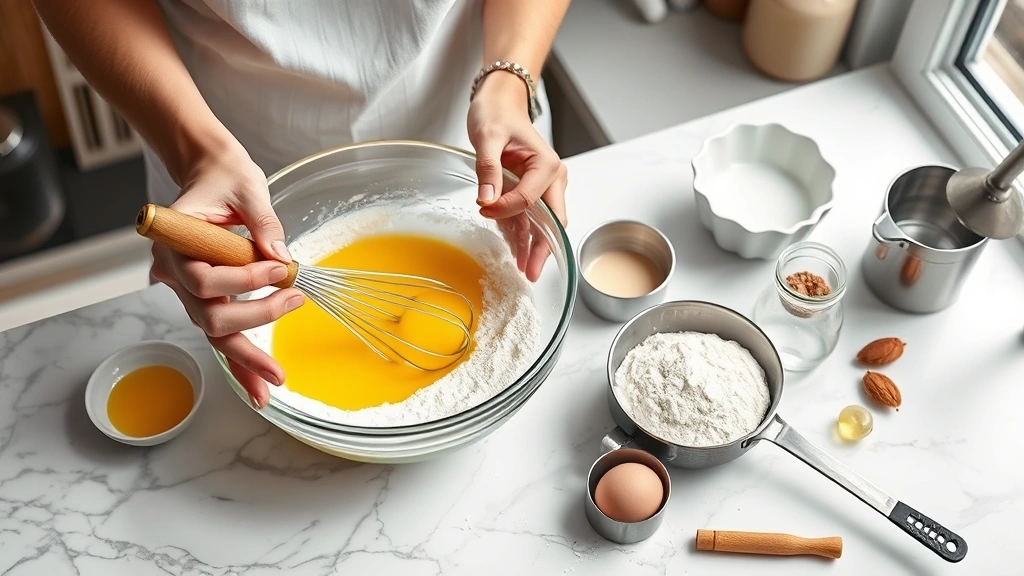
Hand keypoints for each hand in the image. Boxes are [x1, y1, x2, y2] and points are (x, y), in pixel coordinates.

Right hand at [149, 142, 303, 408]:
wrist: (210, 174)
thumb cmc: (225, 177)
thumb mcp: (248, 188)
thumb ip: (263, 222)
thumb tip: (280, 257)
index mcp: (175, 240)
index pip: (202, 276)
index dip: (241, 279)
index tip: (279, 269)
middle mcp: (173, 269)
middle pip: (206, 313)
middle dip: (253, 319)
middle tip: (294, 306)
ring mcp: (186, 288)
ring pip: (213, 331)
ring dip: (246, 358)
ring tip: (276, 378)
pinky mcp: (204, 297)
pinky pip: (221, 332)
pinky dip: (240, 362)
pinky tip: (259, 388)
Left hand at [469, 72, 567, 280]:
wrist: (501, 103)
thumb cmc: (497, 113)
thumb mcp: (487, 136)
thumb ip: (488, 167)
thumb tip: (488, 198)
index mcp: (546, 165)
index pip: (530, 199)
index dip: (507, 209)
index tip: (484, 209)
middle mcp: (552, 178)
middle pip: (552, 221)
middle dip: (542, 248)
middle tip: (531, 272)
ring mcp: (544, 187)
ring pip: (544, 224)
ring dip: (534, 246)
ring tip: (525, 270)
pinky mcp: (532, 191)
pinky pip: (531, 218)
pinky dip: (524, 234)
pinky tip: (516, 251)